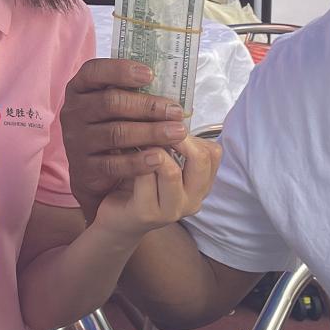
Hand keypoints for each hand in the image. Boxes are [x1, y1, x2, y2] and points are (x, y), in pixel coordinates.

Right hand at [61, 58, 186, 216]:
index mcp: (79, 89)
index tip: (150, 74)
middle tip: (175, 111)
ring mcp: (77, 141)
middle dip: (147, 106)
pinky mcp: (84, 168)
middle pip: (110, 103)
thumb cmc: (109, 127)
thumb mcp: (113, 107)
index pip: (93, 72)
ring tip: (177, 133)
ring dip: (151, 132)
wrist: (88, 169)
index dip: (120, 70)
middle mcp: (74, 112)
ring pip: (116, 134)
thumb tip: (170, 91)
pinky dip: (139, 161)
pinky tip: (159, 158)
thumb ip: (132, 95)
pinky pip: (114, 164)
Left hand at [87, 134, 222, 241]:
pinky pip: (144, 178)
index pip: (213, 153)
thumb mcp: (162, 162)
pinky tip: (123, 151)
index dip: (192, 134)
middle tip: (156, 126)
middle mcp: (193, 200)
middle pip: (200, 160)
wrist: (116, 219)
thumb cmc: (139, 184)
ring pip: (171, 170)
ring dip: (152, 149)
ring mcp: (172, 210)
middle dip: (178, 137)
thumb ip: (173, 144)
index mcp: (201, 185)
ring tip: (137, 138)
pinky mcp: (147, 213)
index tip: (170, 123)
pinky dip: (134, 160)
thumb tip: (171, 110)